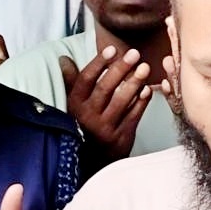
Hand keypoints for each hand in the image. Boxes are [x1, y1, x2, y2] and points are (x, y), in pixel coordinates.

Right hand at [61, 47, 156, 161]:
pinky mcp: (120, 138)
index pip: (86, 80)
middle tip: (134, 53)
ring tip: (144, 67)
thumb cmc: (84, 124)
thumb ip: (72, 81)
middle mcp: (87, 117)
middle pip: (105, 88)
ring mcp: (104, 128)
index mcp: (75, 105)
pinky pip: (133, 116)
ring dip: (134, 83)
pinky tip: (147, 89)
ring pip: (121, 101)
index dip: (99, 63)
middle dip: (120, 69)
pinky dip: (141, 102)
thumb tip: (63, 59)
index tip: (111, 49)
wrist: (92, 160)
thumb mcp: (74, 104)